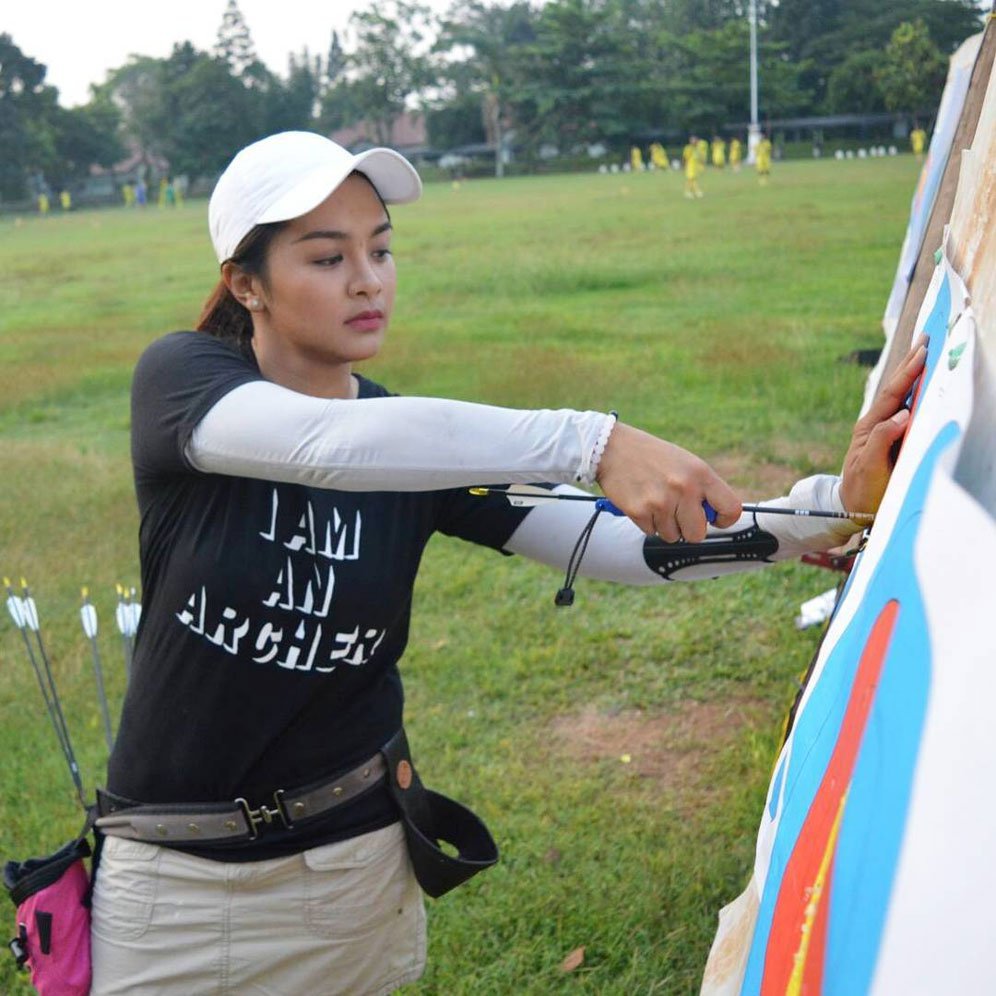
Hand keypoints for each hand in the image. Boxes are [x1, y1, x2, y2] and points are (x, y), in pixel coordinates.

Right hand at [595, 422, 740, 541]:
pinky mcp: (640, 511)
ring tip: (655, 501)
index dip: (724, 519)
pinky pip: (651, 532)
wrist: (613, 448)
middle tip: (678, 515)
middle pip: (698, 534)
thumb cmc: (652, 456)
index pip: (731, 508)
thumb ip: (702, 488)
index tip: (713, 519)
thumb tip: (713, 517)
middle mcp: (683, 488)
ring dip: (665, 525)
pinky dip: (647, 522)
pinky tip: (642, 501)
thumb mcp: (685, 463)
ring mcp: (661, 501)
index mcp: (700, 473)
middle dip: (688, 529)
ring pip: (673, 536)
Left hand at [839, 335, 927, 515]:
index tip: (923, 352)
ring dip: (912, 372)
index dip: (908, 374)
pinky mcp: (890, 437)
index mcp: (870, 428)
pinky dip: (914, 391)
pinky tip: (922, 381)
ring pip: (900, 396)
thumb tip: (903, 414)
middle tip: (926, 338)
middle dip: (910, 363)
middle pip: (895, 388)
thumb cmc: (862, 489)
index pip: (892, 395)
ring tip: (924, 350)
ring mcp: (883, 429)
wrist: (854, 507)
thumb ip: (883, 440)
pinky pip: (903, 408)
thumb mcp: (869, 466)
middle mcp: (876, 424)